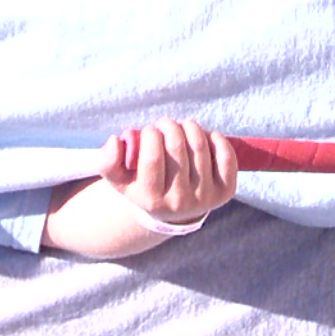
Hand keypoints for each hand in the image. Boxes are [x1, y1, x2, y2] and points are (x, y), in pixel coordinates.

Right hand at [99, 118, 240, 227]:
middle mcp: (180, 202)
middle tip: (164, 123)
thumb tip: (115, 140)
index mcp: (152, 200)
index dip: (150, 134)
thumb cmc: (143, 186)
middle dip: (169, 125)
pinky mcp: (225, 192)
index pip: (152, 158)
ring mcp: (205, 198)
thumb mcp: (119, 178)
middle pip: (177, 148)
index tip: (149, 130)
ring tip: (181, 126)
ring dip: (190, 126)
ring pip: (200, 147)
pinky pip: (227, 157)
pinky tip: (205, 135)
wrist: (173, 212)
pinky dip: (216, 138)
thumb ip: (107, 161)